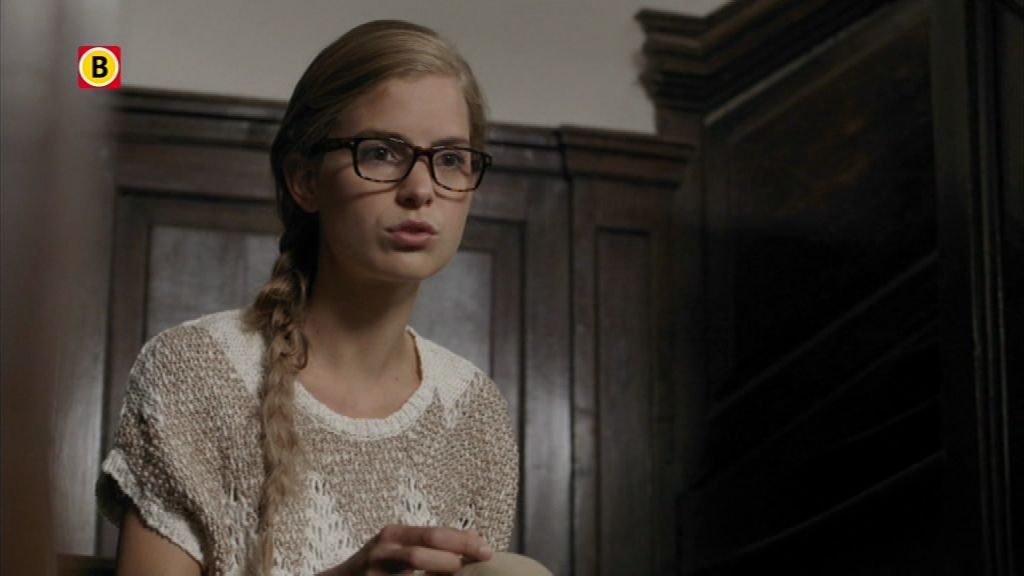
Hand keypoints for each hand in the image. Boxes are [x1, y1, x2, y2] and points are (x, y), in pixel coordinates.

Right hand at [320, 525, 492, 574]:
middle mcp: (382, 551)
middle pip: (421, 554)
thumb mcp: (401, 546)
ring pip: (410, 575)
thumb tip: (476, 537)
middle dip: (451, 561)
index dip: (463, 542)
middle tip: (472, 568)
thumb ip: (433, 543)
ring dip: (437, 575)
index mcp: (394, 534)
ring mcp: (373, 573)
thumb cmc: (378, 564)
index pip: (434, 533)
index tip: (487, 551)